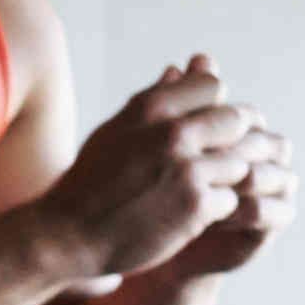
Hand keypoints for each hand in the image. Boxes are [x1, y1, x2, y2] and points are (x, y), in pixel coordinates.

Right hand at [38, 56, 279, 287]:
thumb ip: (155, 100)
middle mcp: (171, 132)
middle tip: (212, 162)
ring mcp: (187, 169)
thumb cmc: (89, 183)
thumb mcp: (114, 131)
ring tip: (196, 193)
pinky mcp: (196, 205)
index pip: (213, 85)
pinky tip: (189, 217)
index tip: (205, 127)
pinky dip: (214, 211)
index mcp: (149, 107)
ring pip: (239, 163)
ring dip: (223, 180)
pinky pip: (231, 200)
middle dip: (229, 141)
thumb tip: (183, 66)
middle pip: (236, 120)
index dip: (213, 107)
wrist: (66, 238)